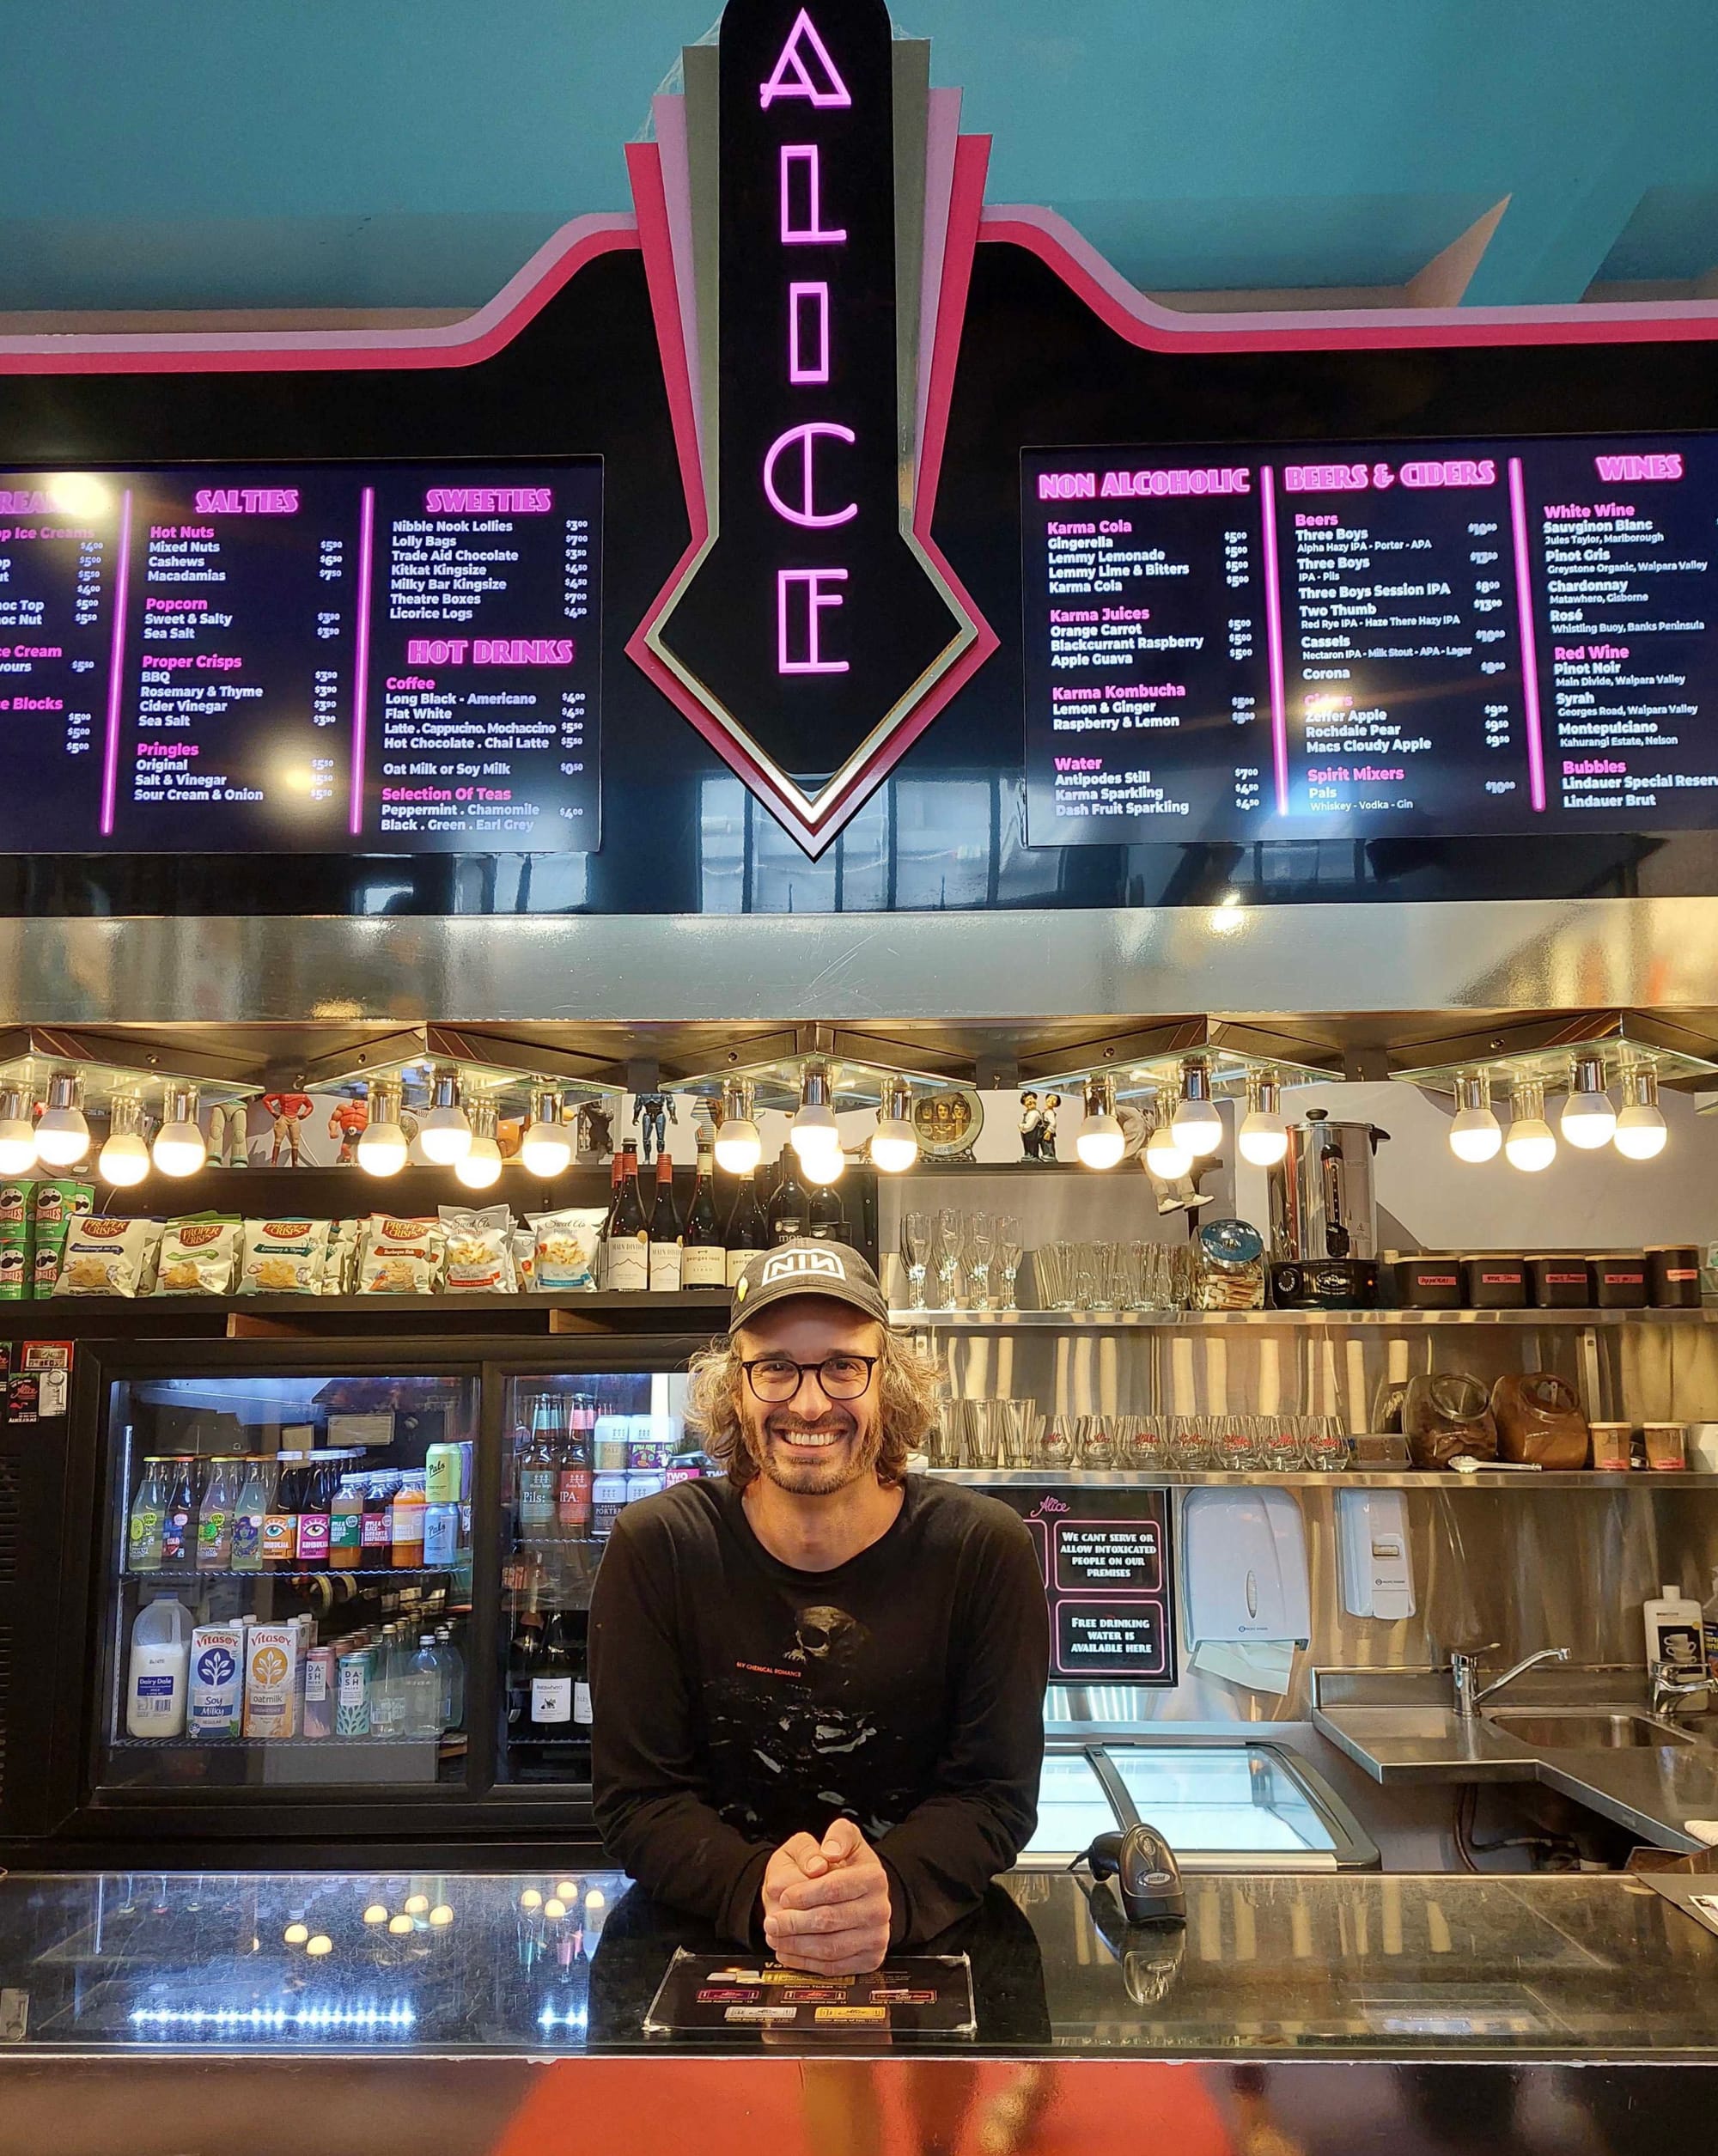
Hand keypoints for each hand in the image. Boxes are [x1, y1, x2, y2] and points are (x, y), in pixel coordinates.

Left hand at [761, 1818, 891, 1974]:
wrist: (851, 1894)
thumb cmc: (841, 1866)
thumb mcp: (841, 1837)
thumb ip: (837, 1836)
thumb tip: (826, 1855)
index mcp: (874, 1877)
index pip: (835, 1887)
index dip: (806, 1893)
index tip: (784, 1897)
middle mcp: (879, 1909)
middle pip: (830, 1919)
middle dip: (794, 1922)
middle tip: (771, 1921)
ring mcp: (876, 1937)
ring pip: (830, 1947)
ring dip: (796, 1944)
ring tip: (774, 1936)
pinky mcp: (868, 1960)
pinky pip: (833, 1967)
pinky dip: (805, 1961)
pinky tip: (787, 1951)